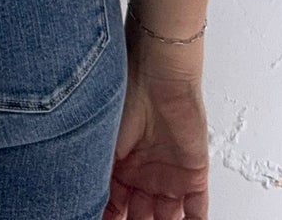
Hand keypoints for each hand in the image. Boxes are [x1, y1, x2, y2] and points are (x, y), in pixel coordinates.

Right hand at [103, 61, 209, 218]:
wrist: (156, 75)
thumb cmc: (124, 98)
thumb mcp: (102, 148)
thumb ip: (99, 183)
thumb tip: (85, 205)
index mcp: (118, 169)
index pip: (114, 208)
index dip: (111, 219)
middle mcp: (143, 175)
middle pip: (140, 217)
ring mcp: (169, 177)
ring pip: (167, 219)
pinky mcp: (193, 176)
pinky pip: (197, 211)